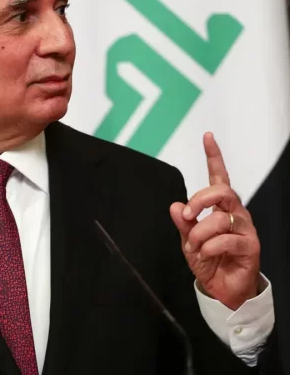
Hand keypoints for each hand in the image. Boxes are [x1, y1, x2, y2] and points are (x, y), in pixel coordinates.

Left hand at [170, 132, 259, 309]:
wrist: (222, 289)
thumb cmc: (208, 260)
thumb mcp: (188, 240)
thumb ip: (183, 223)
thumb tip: (176, 206)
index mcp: (219, 207)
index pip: (218, 177)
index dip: (214, 156)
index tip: (207, 137)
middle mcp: (234, 213)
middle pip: (223, 191)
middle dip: (200, 200)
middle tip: (188, 215)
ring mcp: (244, 229)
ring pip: (220, 218)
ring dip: (199, 233)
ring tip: (193, 247)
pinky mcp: (250, 246)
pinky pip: (226, 240)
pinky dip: (208, 248)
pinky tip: (204, 255)